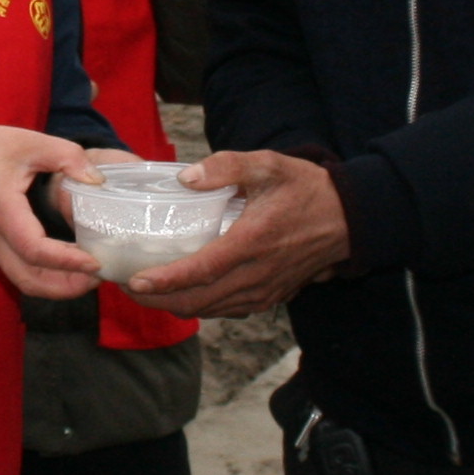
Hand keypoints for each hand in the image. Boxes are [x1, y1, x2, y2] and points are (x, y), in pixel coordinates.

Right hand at [0, 123, 97, 297]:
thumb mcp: (29, 142)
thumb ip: (67, 156)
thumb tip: (98, 181)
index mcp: (3, 210)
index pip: (34, 250)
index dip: (67, 261)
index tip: (95, 262)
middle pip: (29, 280)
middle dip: (67, 286)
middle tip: (99, 276)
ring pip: (24, 282)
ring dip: (58, 286)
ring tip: (89, 276)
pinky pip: (20, 272)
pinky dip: (46, 277)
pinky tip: (69, 266)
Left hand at [119, 148, 347, 317]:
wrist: (348, 219)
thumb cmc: (306, 188)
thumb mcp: (270, 164)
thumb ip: (227, 166)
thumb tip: (186, 177)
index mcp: (253, 242)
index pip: (201, 271)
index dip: (165, 281)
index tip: (134, 281)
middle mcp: (257, 275)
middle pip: (198, 300)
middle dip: (157, 299)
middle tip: (124, 285)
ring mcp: (264, 291)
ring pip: (210, 310)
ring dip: (174, 305)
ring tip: (144, 292)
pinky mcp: (269, 298)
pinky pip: (226, 310)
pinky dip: (199, 307)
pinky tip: (179, 295)